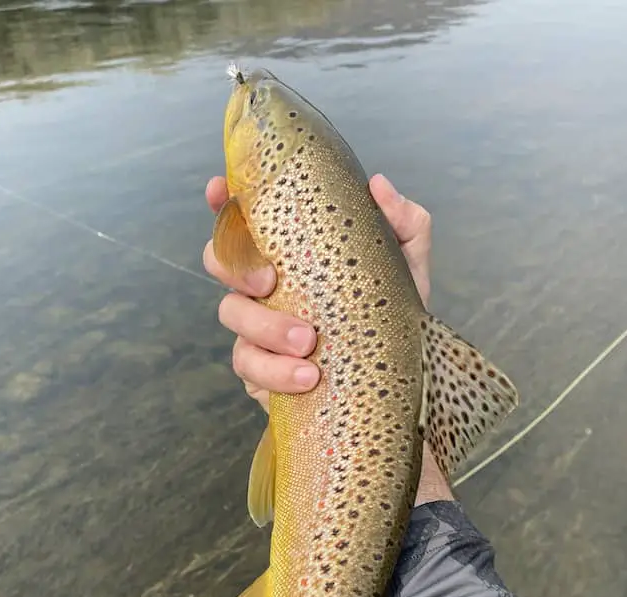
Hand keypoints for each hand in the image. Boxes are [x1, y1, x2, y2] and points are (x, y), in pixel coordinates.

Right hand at [203, 173, 431, 412]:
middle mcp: (265, 286)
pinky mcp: (261, 372)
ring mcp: (258, 329)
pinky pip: (249, 366)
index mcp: (291, 254)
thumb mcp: (407, 268)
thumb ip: (404, 224)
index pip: (246, 219)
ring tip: (308, 343)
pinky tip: (309, 376)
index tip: (219, 190)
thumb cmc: (393, 315)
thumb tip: (378, 186)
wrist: (397, 379)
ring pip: (231, 314)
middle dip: (235, 266)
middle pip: (220, 261)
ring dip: (266, 327)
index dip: (222, 201)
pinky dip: (276, 371)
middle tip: (269, 282)